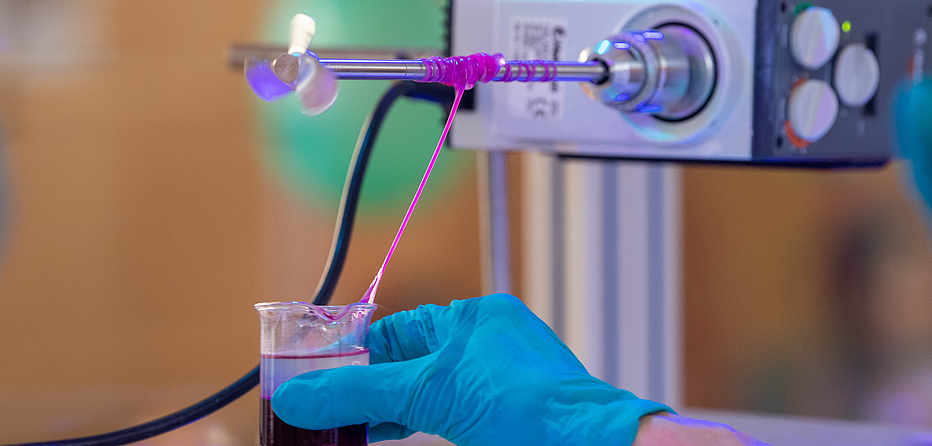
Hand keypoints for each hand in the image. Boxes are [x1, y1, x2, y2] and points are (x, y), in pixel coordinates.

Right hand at [271, 294, 671, 445]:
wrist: (584, 445)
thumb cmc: (529, 406)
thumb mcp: (430, 394)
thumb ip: (360, 394)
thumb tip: (298, 396)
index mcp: (472, 319)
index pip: (395, 331)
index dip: (352, 355)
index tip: (313, 377)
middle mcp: (484, 346)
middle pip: (404, 366)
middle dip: (362, 391)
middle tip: (318, 412)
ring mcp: (495, 384)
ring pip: (422, 395)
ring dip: (382, 415)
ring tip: (342, 432)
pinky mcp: (501, 419)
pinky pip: (443, 415)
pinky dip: (410, 426)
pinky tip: (383, 438)